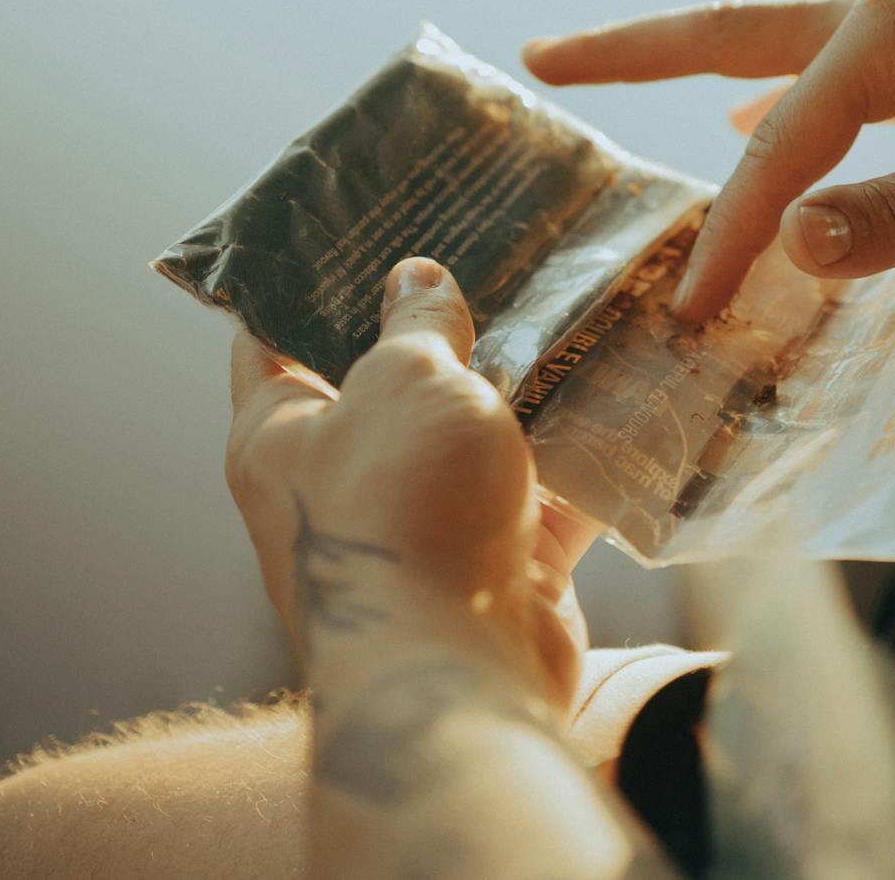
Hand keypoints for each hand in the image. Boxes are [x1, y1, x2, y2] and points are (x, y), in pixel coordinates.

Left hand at [226, 257, 597, 709]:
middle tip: (486, 251)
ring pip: (475, 439)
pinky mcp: (501, 566)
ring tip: (572, 302)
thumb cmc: (402, 512)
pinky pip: (544, 495)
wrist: (459, 668)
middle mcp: (342, 486)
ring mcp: (425, 530)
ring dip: (524, 387)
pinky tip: (626, 393)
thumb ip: (418, 326)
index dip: (300, 280)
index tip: (342, 226)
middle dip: (437, 326)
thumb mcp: (407, 382)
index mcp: (278, 438)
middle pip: (386, 385)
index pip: (268, 341)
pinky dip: (583, 458)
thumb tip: (416, 280)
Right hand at [525, 0, 894, 320]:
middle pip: (731, 33)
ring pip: (772, 53)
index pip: (782, 146)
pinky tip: (750, 130)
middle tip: (544, 54)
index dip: (732, 232)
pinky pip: (823, 84)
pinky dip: (770, 105)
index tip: (694, 308)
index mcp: (889, 30)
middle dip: (635, 50)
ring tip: (610, 72)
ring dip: (693, 68)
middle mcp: (884, 15)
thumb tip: (788, 245)